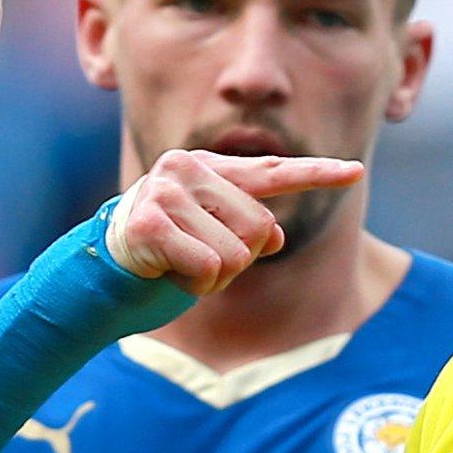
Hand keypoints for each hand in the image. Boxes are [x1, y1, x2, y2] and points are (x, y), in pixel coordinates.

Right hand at [106, 151, 362, 294]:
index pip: (271, 172)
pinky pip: (207, 268)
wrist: (97, 275)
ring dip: (212, 278)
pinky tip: (163, 272)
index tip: (355, 172)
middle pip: (260, 228)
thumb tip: (277, 236)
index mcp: (208, 169)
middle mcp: (187, 167)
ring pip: (236, 254)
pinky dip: (193, 284)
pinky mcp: (148, 221)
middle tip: (192, 261)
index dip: (317, 175)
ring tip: (176, 266)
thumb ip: (247, 230)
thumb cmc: (160, 258)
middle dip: (236, 261)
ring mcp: (165, 190)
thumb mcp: (212, 241)